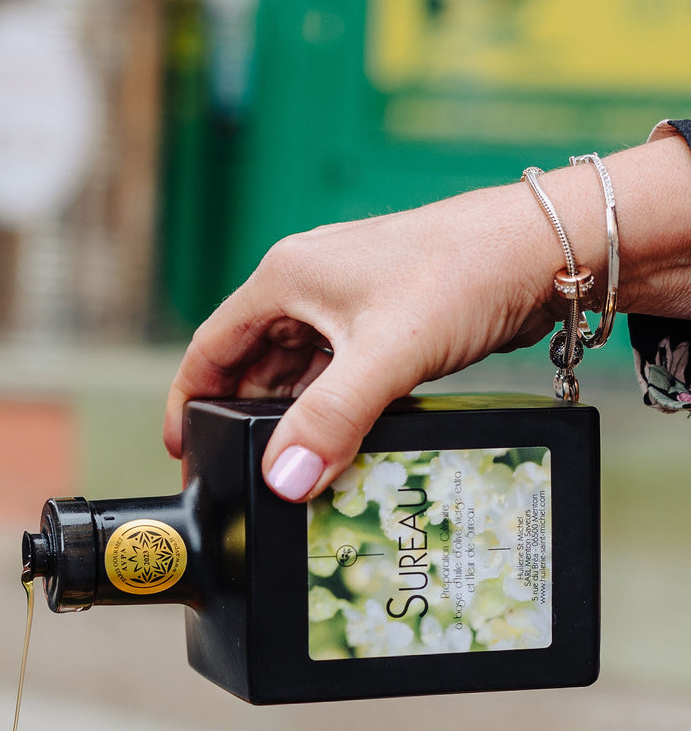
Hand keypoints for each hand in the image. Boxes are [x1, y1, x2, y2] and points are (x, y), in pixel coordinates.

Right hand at [164, 181, 563, 498]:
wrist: (549, 249)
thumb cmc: (464, 274)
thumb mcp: (386, 355)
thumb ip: (331, 420)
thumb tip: (284, 481)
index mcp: (288, 277)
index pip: (212, 345)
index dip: (188, 399)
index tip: (180, 450)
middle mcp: (311, 283)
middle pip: (252, 362)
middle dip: (242, 417)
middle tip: (236, 473)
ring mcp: (351, 300)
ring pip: (299, 370)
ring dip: (294, 417)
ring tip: (288, 470)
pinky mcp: (388, 319)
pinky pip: (340, 372)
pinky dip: (333, 409)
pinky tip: (341, 444)